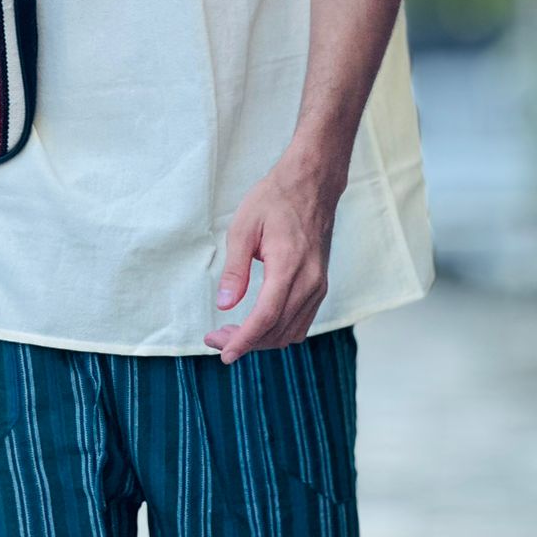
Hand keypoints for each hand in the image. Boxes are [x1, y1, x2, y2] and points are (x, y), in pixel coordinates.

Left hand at [204, 142, 347, 363]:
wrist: (312, 184)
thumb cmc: (274, 199)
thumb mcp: (243, 227)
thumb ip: (234, 269)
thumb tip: (224, 305)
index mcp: (289, 266)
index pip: (266, 317)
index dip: (244, 340)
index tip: (223, 353)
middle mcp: (310, 281)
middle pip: (278, 330)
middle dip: (246, 342)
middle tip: (215, 338)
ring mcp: (319, 285)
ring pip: (291, 331)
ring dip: (262, 339)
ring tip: (232, 332)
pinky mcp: (321, 285)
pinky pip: (301, 322)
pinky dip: (278, 331)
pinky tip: (257, 324)